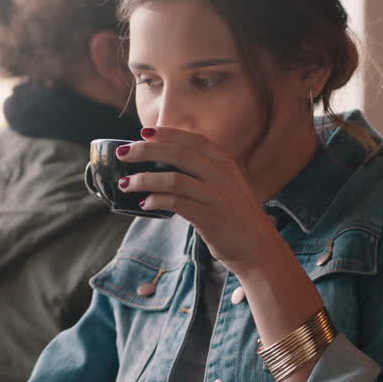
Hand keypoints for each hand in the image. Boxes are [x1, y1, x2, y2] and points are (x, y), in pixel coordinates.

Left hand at [118, 126, 280, 273]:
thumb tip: (165, 166)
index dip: (168, 134)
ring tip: (126, 184)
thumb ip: (203, 174)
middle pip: (179, 154)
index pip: (193, 141)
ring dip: (145, 180)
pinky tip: (145, 204)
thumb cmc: (235, 217)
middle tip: (124, 154)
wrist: (258, 248)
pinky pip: (177, 204)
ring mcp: (217, 196)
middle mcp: (222, 176)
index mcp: (225, 164)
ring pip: (174, 179)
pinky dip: (157, 201)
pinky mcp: (211, 218)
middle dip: (147, 151)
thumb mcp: (224, 187)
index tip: (144, 132)